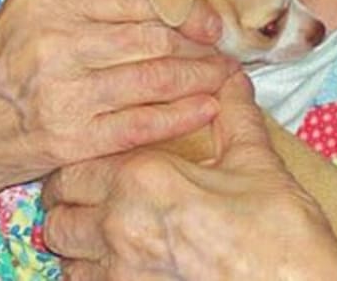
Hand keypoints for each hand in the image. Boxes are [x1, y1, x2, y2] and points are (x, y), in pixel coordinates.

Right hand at [0, 0, 237, 247]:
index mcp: (46, 2)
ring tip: (225, 74)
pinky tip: (206, 108)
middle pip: (153, 37)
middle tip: (228, 47)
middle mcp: (54, 44)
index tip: (213, 16)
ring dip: (200, 76)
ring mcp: (63, 95)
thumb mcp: (28, 12)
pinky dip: (181, 115)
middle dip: (202, 43)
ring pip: (154, 79)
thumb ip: (87, 1)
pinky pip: (141, 125)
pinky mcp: (70, 140)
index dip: (186, 6)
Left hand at [41, 73, 336, 280]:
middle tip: (97, 201)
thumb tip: (231, 77)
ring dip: (79, 243)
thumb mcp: (254, 159)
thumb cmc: (277, 225)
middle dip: (72, 205)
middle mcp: (118, 225)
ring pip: (65, 255)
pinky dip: (92, 274)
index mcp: (142, 178)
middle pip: (58, 215)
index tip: (97, 168)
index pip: (76, 168)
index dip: (81, 168)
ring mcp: (120, 273)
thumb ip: (233, 113)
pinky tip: (121, 265)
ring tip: (106, 235)